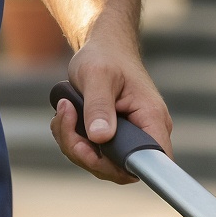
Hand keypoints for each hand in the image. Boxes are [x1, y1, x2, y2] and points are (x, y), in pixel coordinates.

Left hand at [51, 32, 170, 183]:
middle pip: (118, 168)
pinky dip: (72, 138)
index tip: (89, 149)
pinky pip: (91, 152)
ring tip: (64, 110)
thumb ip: (99, 107)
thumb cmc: (105, 56)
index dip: (120, 167)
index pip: (150, 161)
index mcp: (151, 118)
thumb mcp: (97, 76)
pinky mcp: (112, 137)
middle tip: (66, 119)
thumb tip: (100, 138)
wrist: (103, 48)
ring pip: (100, 162)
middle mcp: (144, 132)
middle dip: (83, 152)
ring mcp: (128, 137)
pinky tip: (66, 114)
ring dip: (73, 142)